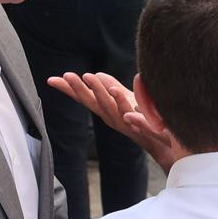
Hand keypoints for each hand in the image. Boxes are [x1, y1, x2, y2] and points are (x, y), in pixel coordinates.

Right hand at [48, 71, 182, 173]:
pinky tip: (116, 91)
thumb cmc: (144, 118)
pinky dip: (124, 105)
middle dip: (79, 89)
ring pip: (109, 106)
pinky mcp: (143, 126)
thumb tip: (96, 75)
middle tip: (67, 76)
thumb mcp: (124, 99)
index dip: (68, 89)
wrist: (166, 142)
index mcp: (107, 109)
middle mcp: (112, 117)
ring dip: (99, 91)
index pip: (84, 97)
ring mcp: (126, 123)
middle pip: (92, 102)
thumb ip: (109, 87)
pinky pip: (133, 115)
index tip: (51, 80)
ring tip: (89, 77)